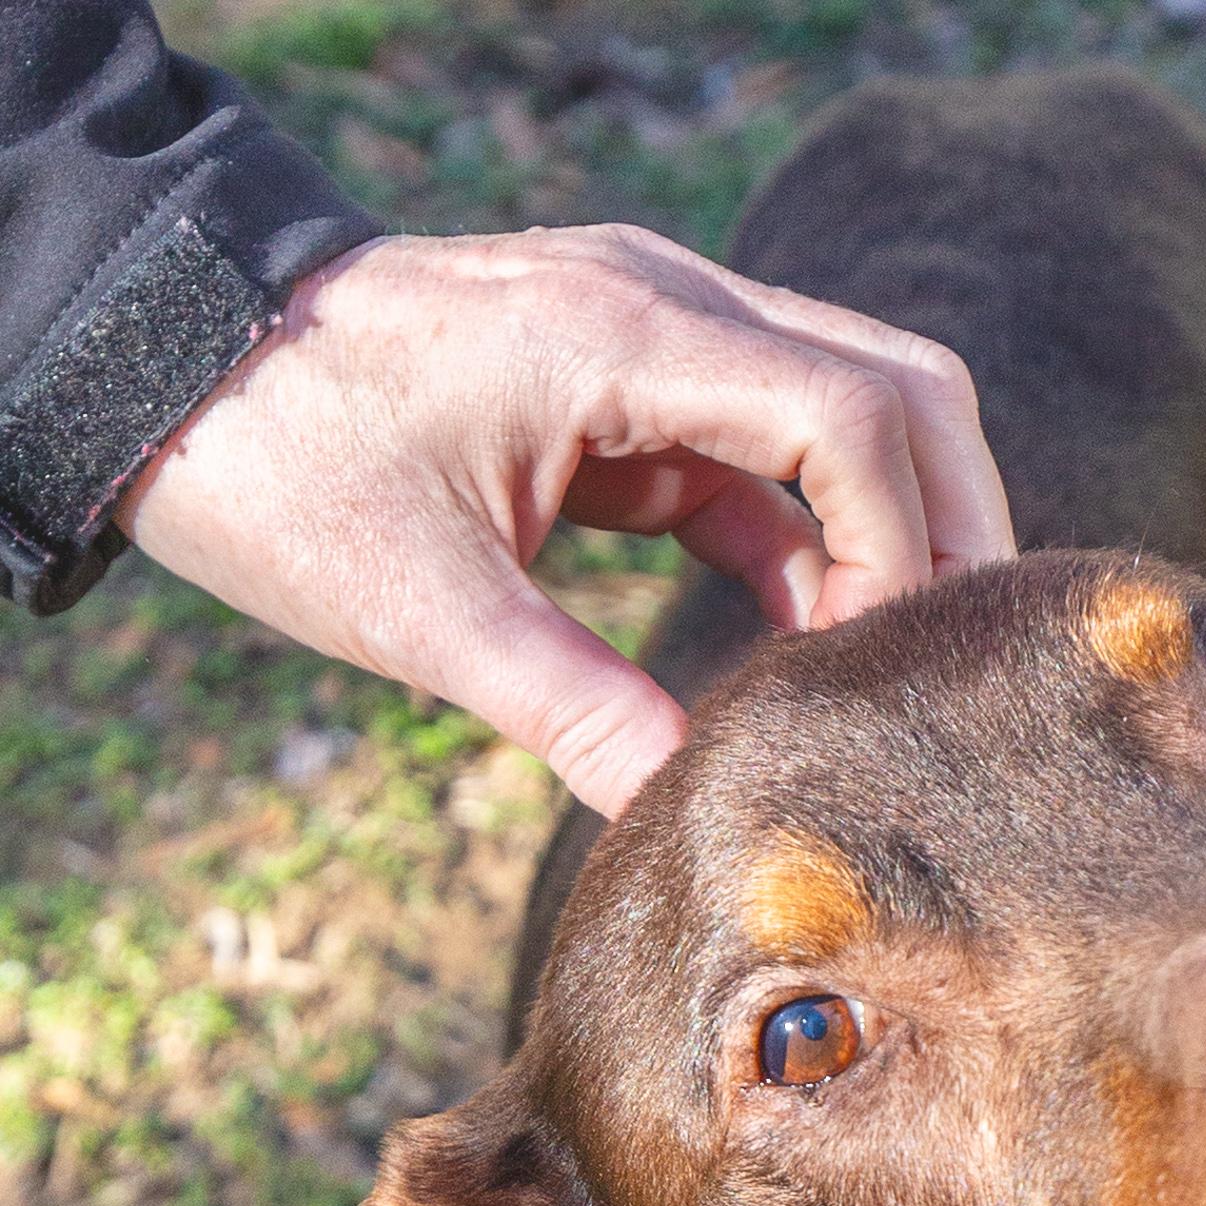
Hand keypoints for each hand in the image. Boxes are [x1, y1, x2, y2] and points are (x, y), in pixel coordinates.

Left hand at [118, 229, 1014, 816]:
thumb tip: (693, 815)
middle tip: (942, 663)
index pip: (853, 413)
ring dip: (890, 532)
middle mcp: (669, 304)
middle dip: (950, 524)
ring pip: (856, 407)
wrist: (169, 364)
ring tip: (873, 667)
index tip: (864, 668)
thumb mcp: (423, 610)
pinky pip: (772, 451)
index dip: (898, 548)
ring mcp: (660, 332)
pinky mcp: (638, 380)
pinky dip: (810, 541)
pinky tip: (799, 637)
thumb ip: (574, 711)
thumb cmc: (277, 465)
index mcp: (624, 335)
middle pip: (903, 385)